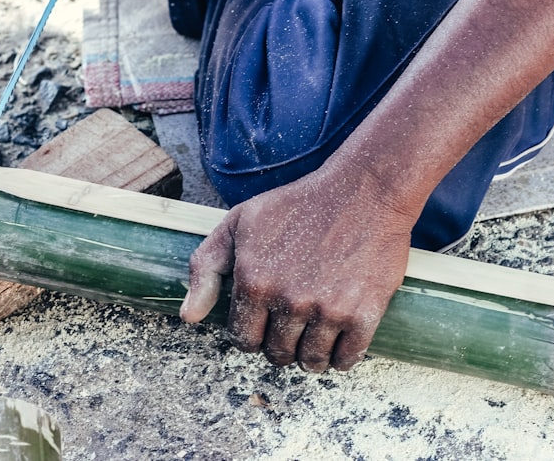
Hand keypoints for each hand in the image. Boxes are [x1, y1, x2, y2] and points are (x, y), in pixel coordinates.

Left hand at [180, 166, 413, 371]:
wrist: (364, 191)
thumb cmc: (299, 204)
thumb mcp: (240, 222)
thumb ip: (206, 266)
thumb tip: (189, 316)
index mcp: (254, 282)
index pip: (243, 339)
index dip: (252, 334)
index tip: (264, 323)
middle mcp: (287, 301)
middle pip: (277, 354)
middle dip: (280, 346)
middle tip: (291, 327)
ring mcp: (326, 310)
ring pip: (311, 361)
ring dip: (310, 356)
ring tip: (314, 337)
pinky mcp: (362, 314)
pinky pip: (347, 359)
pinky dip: (341, 359)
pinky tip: (339, 343)